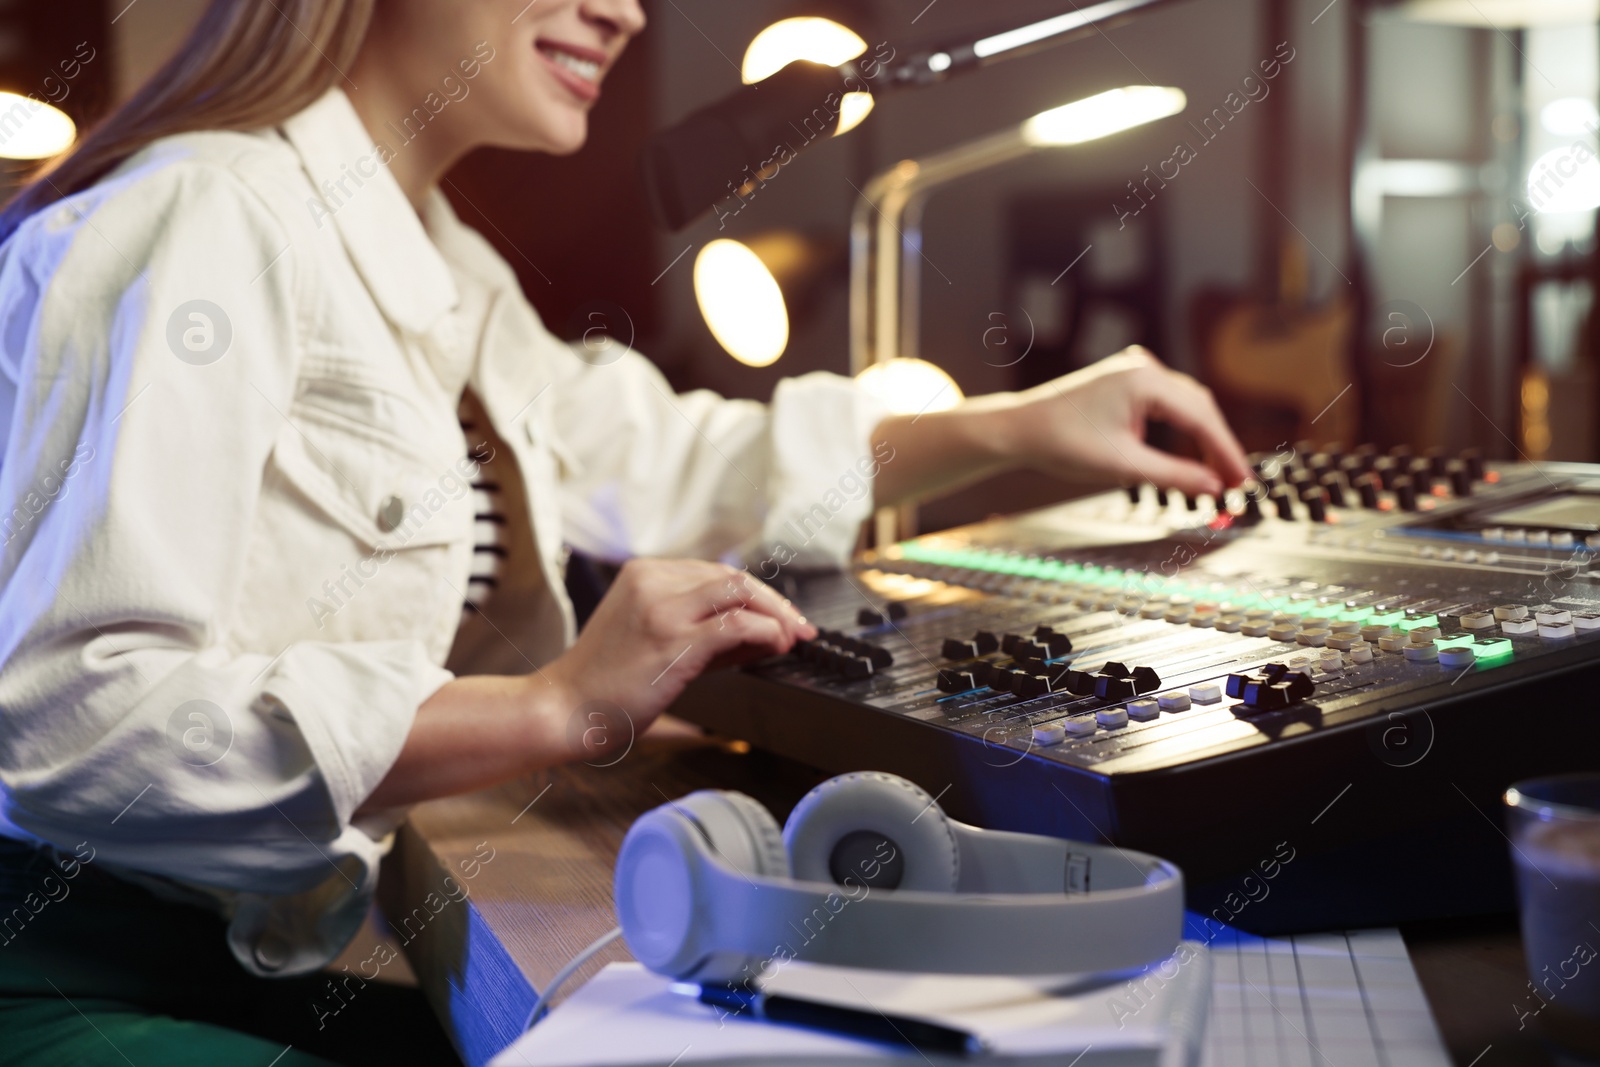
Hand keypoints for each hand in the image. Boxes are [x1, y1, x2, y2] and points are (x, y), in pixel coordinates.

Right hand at [541, 558, 814, 758]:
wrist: (564, 709)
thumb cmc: (605, 684)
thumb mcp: (653, 640)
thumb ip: (703, 632)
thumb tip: (761, 633)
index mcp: (643, 574)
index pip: (717, 573)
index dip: (756, 595)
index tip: (780, 618)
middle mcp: (652, 582)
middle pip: (733, 578)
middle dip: (774, 603)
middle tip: (799, 628)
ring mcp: (661, 608)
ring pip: (740, 593)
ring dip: (776, 615)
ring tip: (792, 639)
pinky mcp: (671, 640)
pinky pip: (735, 625)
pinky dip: (765, 633)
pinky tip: (774, 647)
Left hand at [988, 346, 1250, 496]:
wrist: (1021, 429)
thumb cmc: (1063, 442)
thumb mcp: (1123, 466)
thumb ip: (1174, 476)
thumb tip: (1214, 488)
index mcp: (1146, 380)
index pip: (1202, 417)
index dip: (1226, 452)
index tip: (1244, 481)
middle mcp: (1144, 368)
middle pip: (1199, 407)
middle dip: (1218, 446)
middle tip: (1236, 483)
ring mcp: (1135, 371)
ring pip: (1185, 404)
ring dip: (1202, 436)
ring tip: (1217, 473)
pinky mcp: (1127, 381)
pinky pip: (1167, 402)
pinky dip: (1182, 426)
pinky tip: (1192, 450)